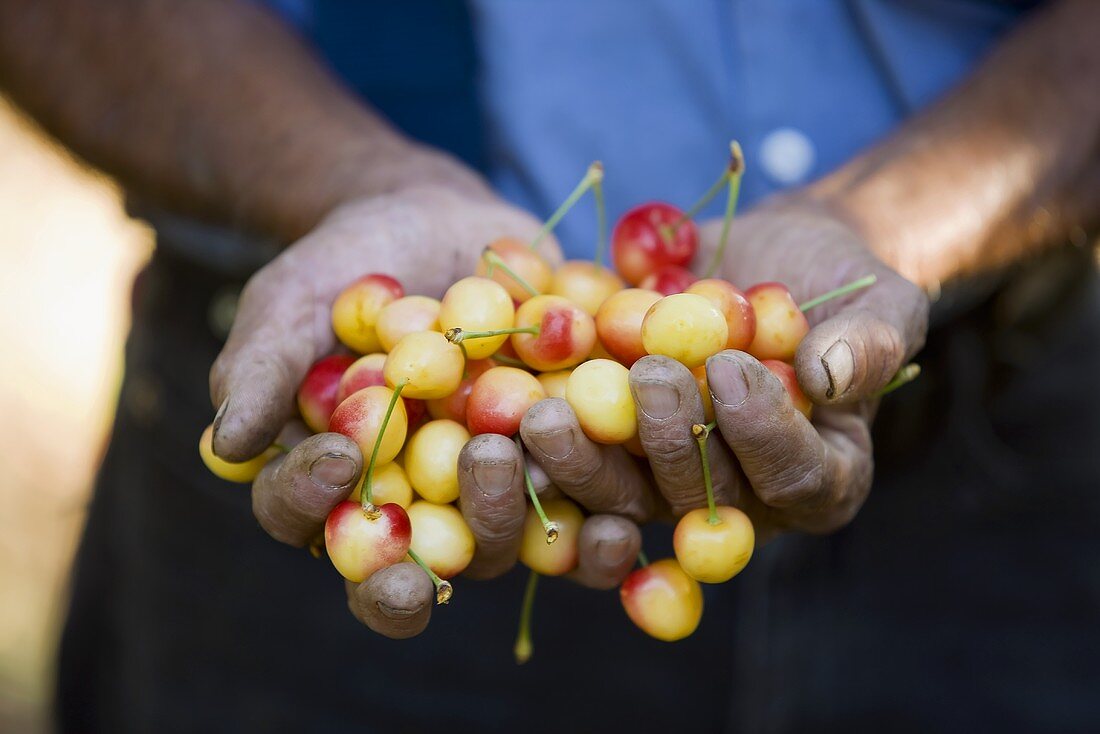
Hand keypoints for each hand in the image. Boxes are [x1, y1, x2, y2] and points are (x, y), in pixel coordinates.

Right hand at [209, 178, 640, 637]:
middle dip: (465, 526)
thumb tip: (230, 443)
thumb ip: (262, 366)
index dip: (322, 509)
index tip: (343, 460)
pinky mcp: (560, 465)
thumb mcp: (296, 298)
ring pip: (519, 543)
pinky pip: (588, 508)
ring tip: (587, 515)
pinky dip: (612, 514)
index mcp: (341, 485)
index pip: (315, 524)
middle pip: (435, 557)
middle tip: (484, 463)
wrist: (440, 221)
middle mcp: (419, 507)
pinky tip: (637, 508)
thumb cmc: (350, 262)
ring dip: (554, 533)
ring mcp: (493, 491)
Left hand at [519, 199, 928, 542]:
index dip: (761, 432)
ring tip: (545, 414)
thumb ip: (868, 342)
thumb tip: (830, 374)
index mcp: (818, 476)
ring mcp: (665, 478)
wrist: (764, 258)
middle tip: (646, 378)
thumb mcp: (876, 302)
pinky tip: (499, 415)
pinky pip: (573, 462)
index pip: (794, 476)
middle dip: (667, 442)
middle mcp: (738, 496)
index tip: (731, 369)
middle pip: (696, 497)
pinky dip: (538, 444)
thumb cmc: (837, 283)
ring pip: (621, 494)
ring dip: (581, 461)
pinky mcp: (611, 451)